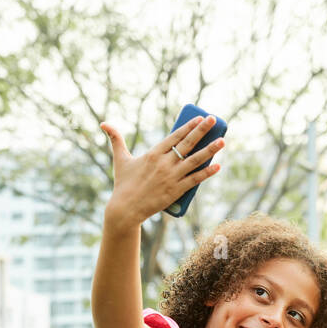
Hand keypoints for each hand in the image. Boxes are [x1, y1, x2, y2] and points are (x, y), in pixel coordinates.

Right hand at [100, 116, 224, 229]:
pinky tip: (218, 165)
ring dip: (210, 150)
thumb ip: (115, 139)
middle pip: (187, 144)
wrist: (125, 209)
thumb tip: (103, 123)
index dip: (189, 126)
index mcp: (153, 154)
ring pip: (194, 160)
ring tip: (223, 141)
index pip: (175, 136)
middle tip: (214, 120)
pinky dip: (207, 173)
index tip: (200, 118)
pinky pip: (195, 179)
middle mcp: (164, 163)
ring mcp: (171, 177)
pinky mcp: (176, 191)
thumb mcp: (120, 159)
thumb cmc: (123, 183)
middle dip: (202, 131)